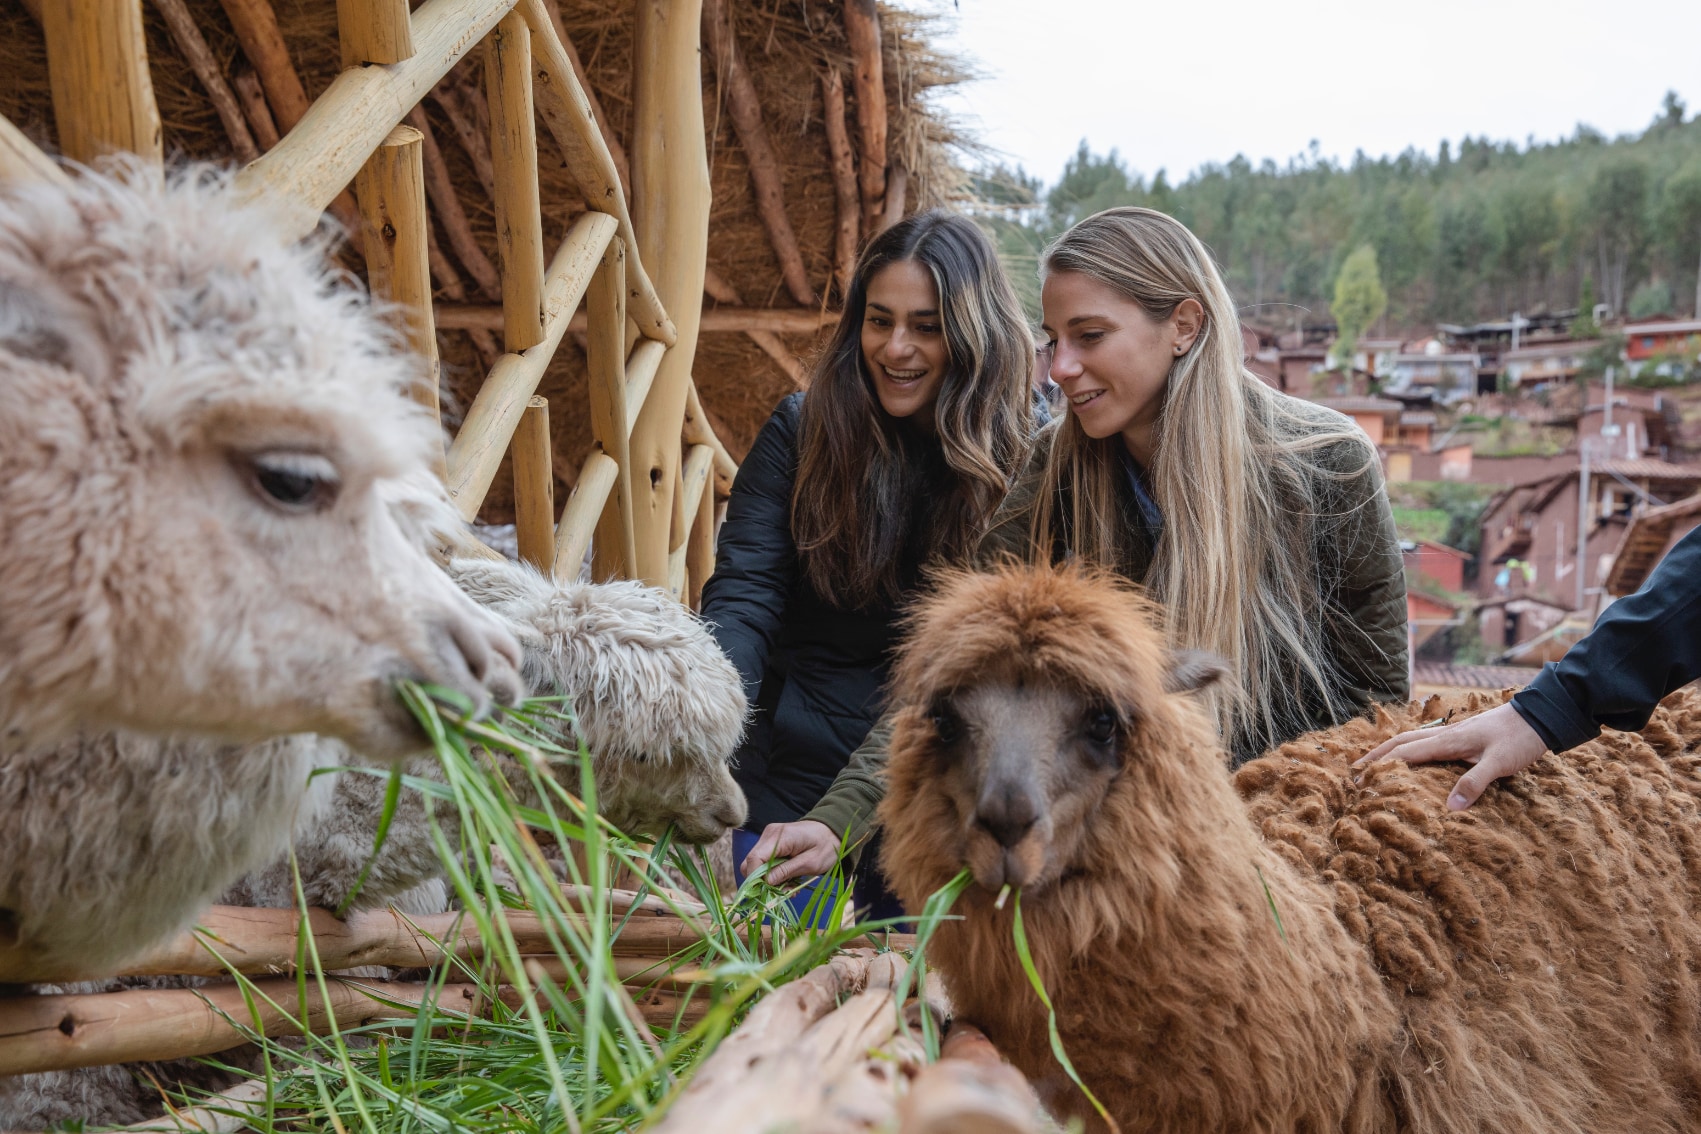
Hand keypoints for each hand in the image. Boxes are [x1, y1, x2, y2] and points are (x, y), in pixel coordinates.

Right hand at [740, 819, 842, 885]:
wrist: (833, 831)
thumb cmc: (826, 846)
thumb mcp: (810, 863)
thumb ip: (787, 871)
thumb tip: (765, 882)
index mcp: (779, 837)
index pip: (754, 858)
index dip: (756, 879)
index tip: (767, 893)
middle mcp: (769, 835)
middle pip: (751, 862)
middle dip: (762, 882)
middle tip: (782, 892)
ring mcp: (769, 838)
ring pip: (756, 865)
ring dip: (769, 880)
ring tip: (789, 887)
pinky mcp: (771, 844)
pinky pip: (764, 862)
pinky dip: (773, 874)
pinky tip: (788, 879)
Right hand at [1354, 703, 1549, 810]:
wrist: (1540, 716)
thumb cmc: (1520, 740)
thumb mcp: (1499, 764)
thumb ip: (1474, 783)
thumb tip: (1449, 808)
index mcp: (1448, 741)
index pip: (1405, 753)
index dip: (1381, 765)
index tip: (1360, 777)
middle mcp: (1445, 734)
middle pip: (1401, 741)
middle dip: (1376, 755)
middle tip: (1355, 769)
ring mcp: (1452, 733)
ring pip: (1412, 738)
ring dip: (1390, 749)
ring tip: (1374, 761)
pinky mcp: (1462, 734)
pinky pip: (1426, 740)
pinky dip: (1409, 747)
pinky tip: (1411, 755)